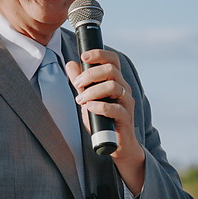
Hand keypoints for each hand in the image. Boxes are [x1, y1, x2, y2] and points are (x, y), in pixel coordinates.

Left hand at [67, 50, 144, 193]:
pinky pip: (115, 108)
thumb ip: (80, 82)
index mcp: (117, 81)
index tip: (83, 56)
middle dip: (90, 74)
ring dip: (92, 91)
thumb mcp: (88, 98)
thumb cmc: (103, 119)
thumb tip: (70, 64)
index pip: (112, 59)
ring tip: (80, 100)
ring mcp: (127, 103)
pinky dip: (100, 106)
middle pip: (111, 70)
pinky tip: (89, 108)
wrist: (116, 144)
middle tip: (77, 84)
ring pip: (113, 86)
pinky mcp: (126, 119)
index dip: (99, 54)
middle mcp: (124, 89)